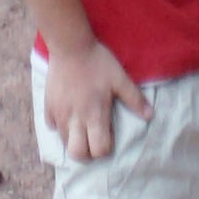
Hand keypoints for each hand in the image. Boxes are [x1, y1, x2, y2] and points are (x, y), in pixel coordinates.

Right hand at [39, 33, 145, 164]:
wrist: (70, 44)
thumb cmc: (97, 62)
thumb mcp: (120, 78)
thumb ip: (134, 99)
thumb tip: (150, 116)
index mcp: (95, 115)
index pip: (98, 149)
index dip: (105, 148)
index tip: (108, 136)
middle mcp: (75, 119)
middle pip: (77, 154)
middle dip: (87, 153)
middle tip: (92, 141)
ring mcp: (59, 114)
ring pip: (64, 142)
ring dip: (73, 140)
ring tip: (81, 128)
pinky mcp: (48, 106)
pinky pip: (51, 126)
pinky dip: (60, 126)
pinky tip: (67, 114)